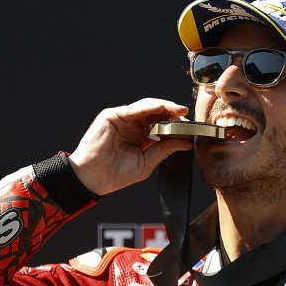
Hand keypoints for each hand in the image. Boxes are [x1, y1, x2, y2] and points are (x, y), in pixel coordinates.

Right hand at [68, 98, 192, 195]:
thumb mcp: (146, 162)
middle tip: (187, 115)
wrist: (94, 178)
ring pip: (147, 107)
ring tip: (179, 111)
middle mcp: (132, 125)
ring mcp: (123, 119)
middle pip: (156, 113)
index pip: (161, 125)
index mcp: (140, 137)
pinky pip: (135, 109)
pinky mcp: (113, 115)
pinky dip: (149, 107)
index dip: (175, 124)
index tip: (190, 127)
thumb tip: (185, 142)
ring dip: (165, 107)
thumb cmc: (116, 174)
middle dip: (173, 113)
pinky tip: (162, 108)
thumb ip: (164, 149)